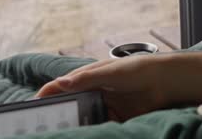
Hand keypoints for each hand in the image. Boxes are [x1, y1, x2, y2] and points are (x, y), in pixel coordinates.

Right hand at [35, 54, 174, 120]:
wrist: (166, 81)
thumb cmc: (139, 69)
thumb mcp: (110, 73)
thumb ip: (86, 79)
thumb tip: (61, 83)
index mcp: (91, 75)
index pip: (63, 85)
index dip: (48, 93)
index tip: (34, 104)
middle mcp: (96, 89)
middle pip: (71, 103)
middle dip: (59, 112)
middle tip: (44, 124)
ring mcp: (106, 103)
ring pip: (84, 116)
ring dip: (75, 123)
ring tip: (61, 130)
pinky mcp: (117, 116)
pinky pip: (100, 125)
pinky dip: (93, 129)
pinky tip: (84, 133)